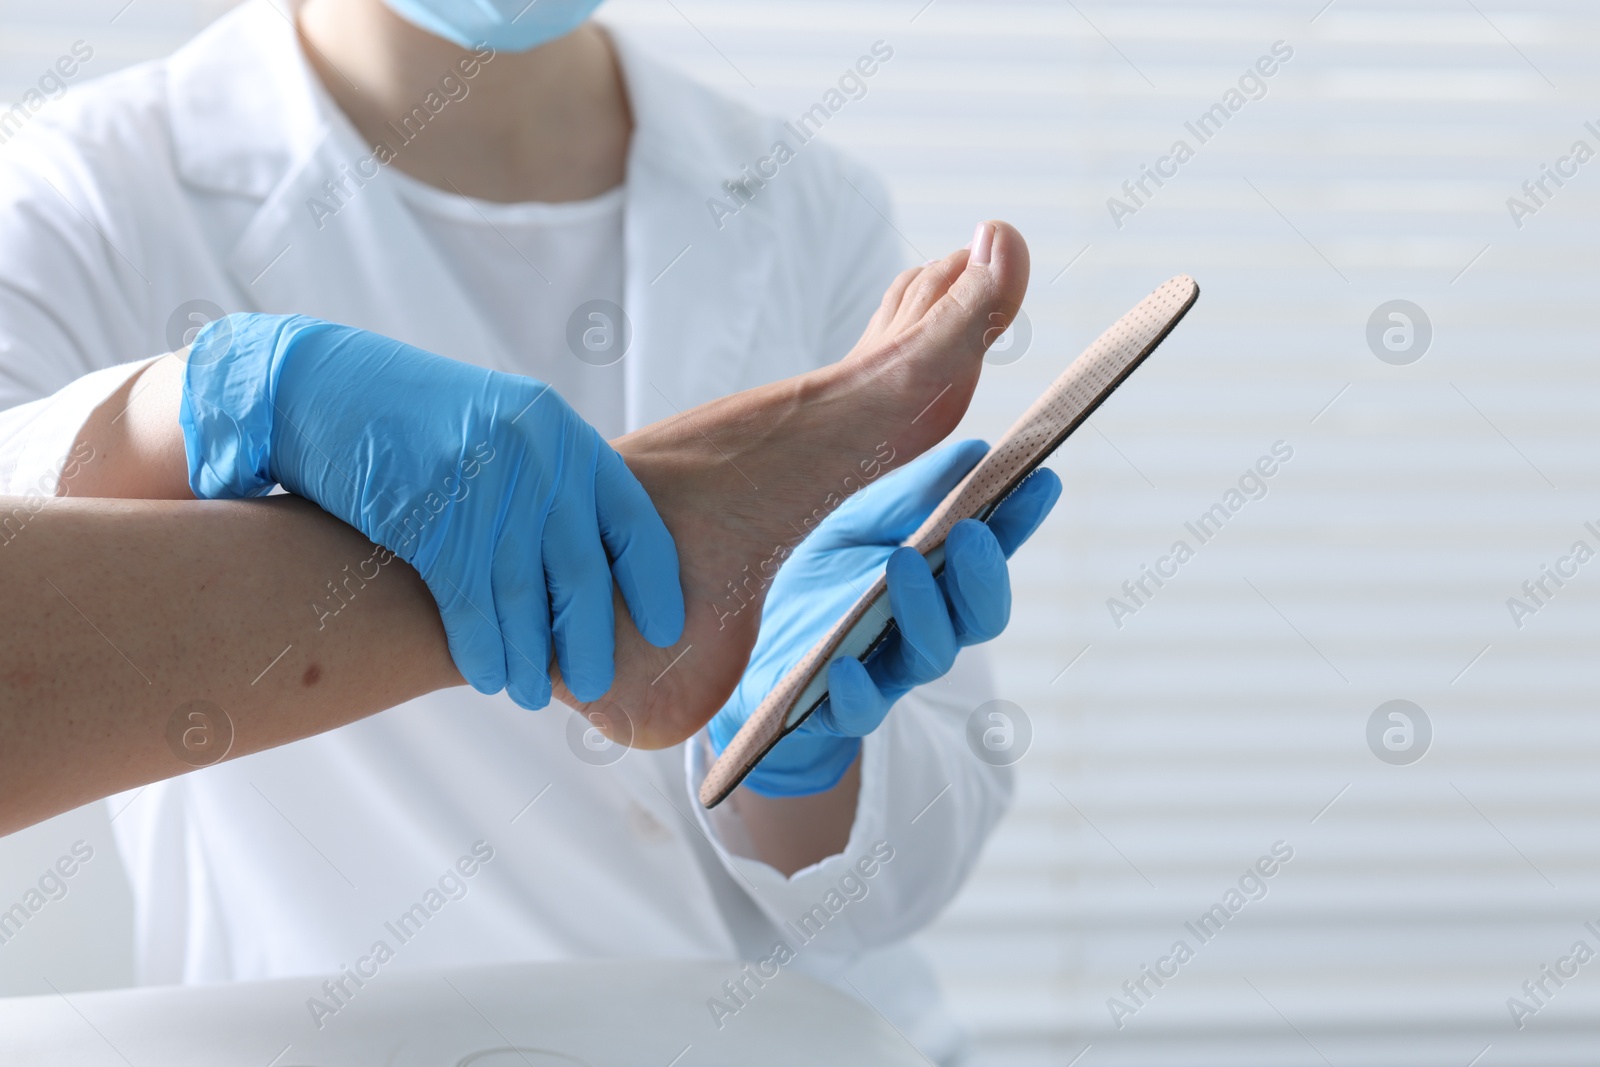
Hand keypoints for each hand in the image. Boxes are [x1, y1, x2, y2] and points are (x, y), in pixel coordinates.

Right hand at [178, 314, 682, 707]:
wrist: (319, 389)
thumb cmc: (417, 419)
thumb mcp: (504, 432)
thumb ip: (551, 485)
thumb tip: (591, 567)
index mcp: (564, 434)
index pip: (634, 522)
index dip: (654, 584)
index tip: (667, 630)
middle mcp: (537, 458)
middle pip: (583, 573)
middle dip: (589, 639)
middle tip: (595, 683)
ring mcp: (485, 487)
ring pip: (523, 599)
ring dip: (530, 657)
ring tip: (532, 695)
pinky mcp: (431, 518)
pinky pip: (471, 604)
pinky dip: (483, 649)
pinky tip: (490, 676)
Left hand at [707, 440, 1060, 796]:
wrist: (760, 651)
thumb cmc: (823, 579)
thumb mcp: (855, 523)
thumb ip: (907, 495)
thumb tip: (972, 452)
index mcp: (940, 577)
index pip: (992, 549)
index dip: (1019, 520)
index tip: (1041, 479)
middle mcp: (929, 627)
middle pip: (979, 614)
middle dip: (982, 573)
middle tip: (971, 531)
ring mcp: (889, 669)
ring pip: (931, 654)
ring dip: (923, 610)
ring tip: (902, 563)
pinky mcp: (842, 706)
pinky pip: (861, 708)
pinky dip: (857, 690)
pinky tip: (843, 665)